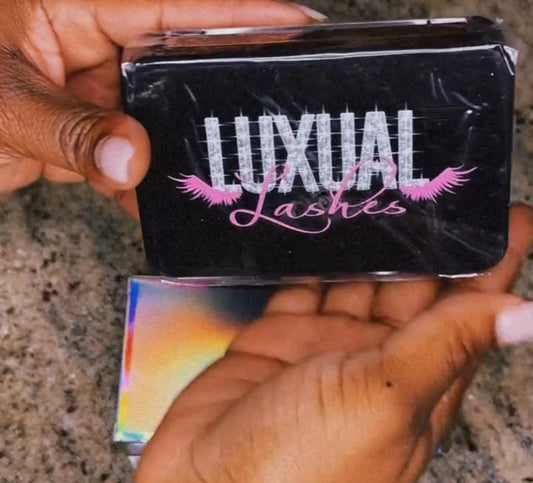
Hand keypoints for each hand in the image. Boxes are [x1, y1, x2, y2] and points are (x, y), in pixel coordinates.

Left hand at [0, 0, 323, 216]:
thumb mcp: (4, 104)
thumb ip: (70, 130)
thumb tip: (134, 162)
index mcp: (82, 5)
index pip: (180, 5)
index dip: (245, 13)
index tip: (300, 24)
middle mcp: (101, 43)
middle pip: (184, 60)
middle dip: (226, 86)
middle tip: (277, 107)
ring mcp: (100, 89)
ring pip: (164, 116)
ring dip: (185, 149)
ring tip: (229, 169)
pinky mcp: (94, 128)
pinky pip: (135, 155)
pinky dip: (146, 186)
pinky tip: (162, 210)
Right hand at [136, 206, 532, 482]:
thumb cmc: (302, 465)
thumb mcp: (384, 400)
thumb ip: (445, 347)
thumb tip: (525, 315)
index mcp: (418, 380)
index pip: (470, 312)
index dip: (493, 266)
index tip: (511, 215)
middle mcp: (376, 359)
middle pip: (414, 288)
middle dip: (427, 241)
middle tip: (432, 182)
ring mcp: (325, 347)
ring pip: (357, 281)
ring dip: (369, 244)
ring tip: (379, 190)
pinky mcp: (279, 337)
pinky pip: (302, 287)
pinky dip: (311, 259)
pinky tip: (320, 228)